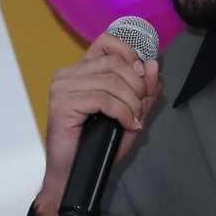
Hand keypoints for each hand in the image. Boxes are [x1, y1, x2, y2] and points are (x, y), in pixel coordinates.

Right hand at [35, 33, 160, 215]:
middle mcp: (69, 74)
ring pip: (113, 81)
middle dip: (138, 87)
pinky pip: (105, 99)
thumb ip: (145, 90)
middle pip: (116, 64)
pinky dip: (124, 113)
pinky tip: (128, 124)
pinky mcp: (62, 104)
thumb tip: (152, 64)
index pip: (109, 42)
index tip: (142, 81)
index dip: (132, 56)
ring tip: (134, 120)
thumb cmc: (100, 144)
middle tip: (140, 109)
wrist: (76, 173)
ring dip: (132, 103)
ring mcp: (63, 88)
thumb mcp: (132, 112)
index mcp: (82, 70)